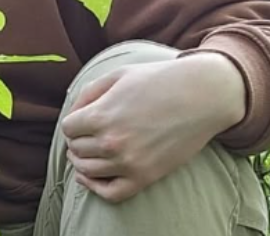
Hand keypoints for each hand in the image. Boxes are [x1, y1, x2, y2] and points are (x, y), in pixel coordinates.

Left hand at [60, 53, 244, 203]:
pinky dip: (95, 188)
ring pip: (88, 171)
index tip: (81, 119)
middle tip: (85, 134)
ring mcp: (129, 163)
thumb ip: (88, 93)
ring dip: (82, 162)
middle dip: (77, 140)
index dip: (72, 122)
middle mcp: (111, 142)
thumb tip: (72, 114)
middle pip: (76, 149)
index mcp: (101, 115)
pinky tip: (89, 177)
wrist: (201, 95)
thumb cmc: (157, 80)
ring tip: (85, 153)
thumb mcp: (116, 76)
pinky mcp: (146, 177)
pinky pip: (111, 193)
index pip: (67, 128)